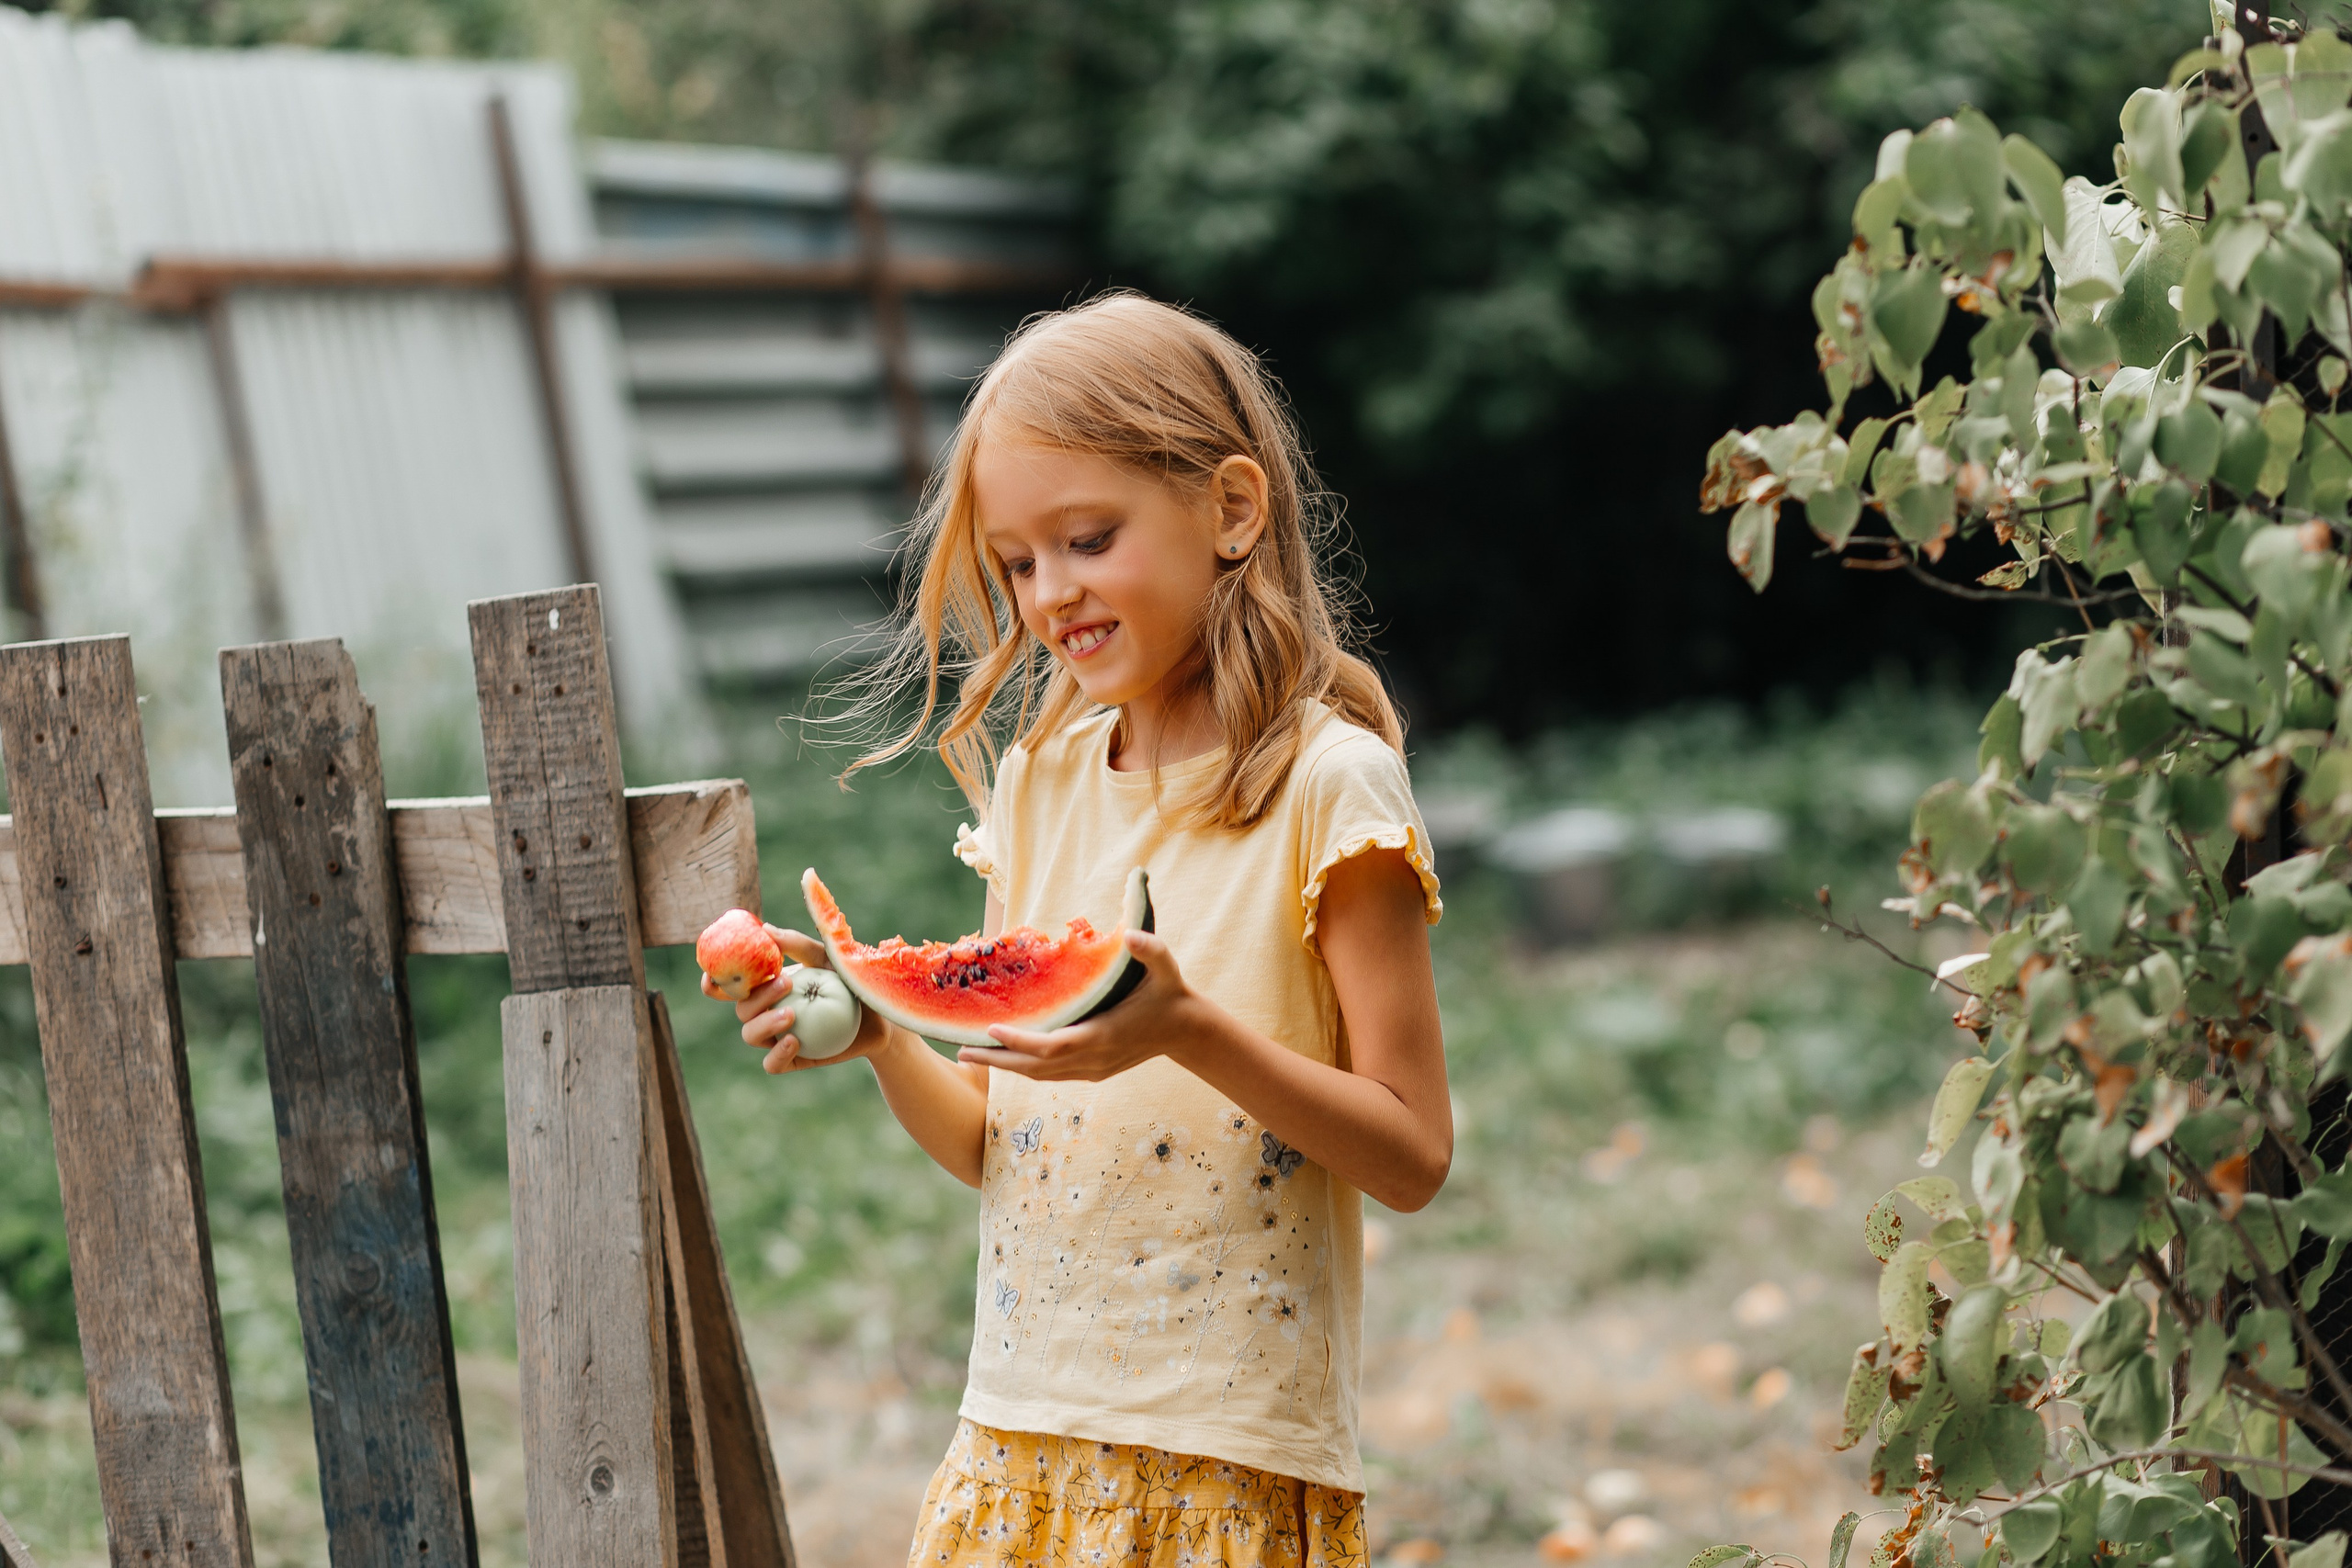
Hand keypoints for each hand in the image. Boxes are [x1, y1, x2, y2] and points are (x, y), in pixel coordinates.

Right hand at [701, 924, 897, 1073]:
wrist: (880, 1016)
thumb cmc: (850, 981)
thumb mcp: (828, 958)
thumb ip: (799, 945)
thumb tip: (766, 929)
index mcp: (766, 985)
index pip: (729, 986)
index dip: (713, 982)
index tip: (715, 974)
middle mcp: (765, 1011)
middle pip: (740, 1009)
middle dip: (756, 997)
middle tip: (786, 983)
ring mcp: (776, 1036)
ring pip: (750, 1035)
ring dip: (764, 1024)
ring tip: (792, 1015)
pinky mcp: (792, 1058)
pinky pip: (771, 1063)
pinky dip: (777, 1053)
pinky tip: (794, 1041)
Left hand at [956, 929, 1208, 1081]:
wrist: (1187, 1031)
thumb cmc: (1170, 993)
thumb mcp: (1166, 967)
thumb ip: (1150, 949)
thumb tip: (1132, 934)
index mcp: (1103, 1035)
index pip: (1053, 1046)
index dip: (1021, 1042)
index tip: (991, 1029)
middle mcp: (1094, 1059)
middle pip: (1036, 1068)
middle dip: (997, 1059)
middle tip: (961, 1050)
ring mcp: (1093, 1070)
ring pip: (1040, 1075)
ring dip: (1005, 1066)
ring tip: (971, 1054)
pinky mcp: (1093, 1073)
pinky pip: (1050, 1075)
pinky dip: (1024, 1067)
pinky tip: (1004, 1057)